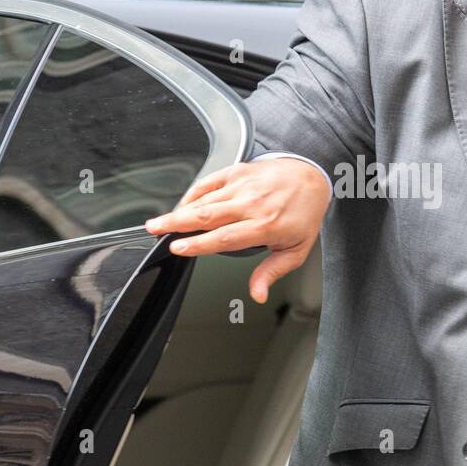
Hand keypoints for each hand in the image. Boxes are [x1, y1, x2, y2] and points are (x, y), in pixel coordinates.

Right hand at [144, 157, 330, 304]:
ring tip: (159, 222)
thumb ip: (272, 272)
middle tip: (155, 230)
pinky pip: (209, 182)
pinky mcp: (237, 172)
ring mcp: (243, 186)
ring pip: (204, 199)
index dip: (199, 243)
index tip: (179, 248)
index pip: (225, 236)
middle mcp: (252, 203)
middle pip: (207, 215)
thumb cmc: (303, 213)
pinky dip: (192, 193)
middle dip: (177, 223)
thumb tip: (257, 293)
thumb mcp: (296, 250)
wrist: (311, 176)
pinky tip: (181, 205)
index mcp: (266, 225)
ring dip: (179, 211)